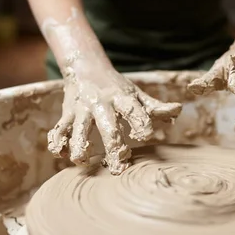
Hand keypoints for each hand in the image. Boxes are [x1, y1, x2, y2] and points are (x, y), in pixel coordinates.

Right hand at [48, 65, 181, 173]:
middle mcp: (101, 103)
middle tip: (118, 167)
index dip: (141, 122)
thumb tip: (177, 111)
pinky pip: (60, 128)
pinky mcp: (67, 114)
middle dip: (112, 145)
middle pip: (107, 125)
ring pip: (78, 128)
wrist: (85, 67)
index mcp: (122, 98)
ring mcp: (82, 109)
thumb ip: (155, 107)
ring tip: (81, 161)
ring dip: (79, 144)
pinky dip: (57, 141)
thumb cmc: (116, 87)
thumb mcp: (137, 94)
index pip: (133, 110)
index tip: (146, 137)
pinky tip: (59, 153)